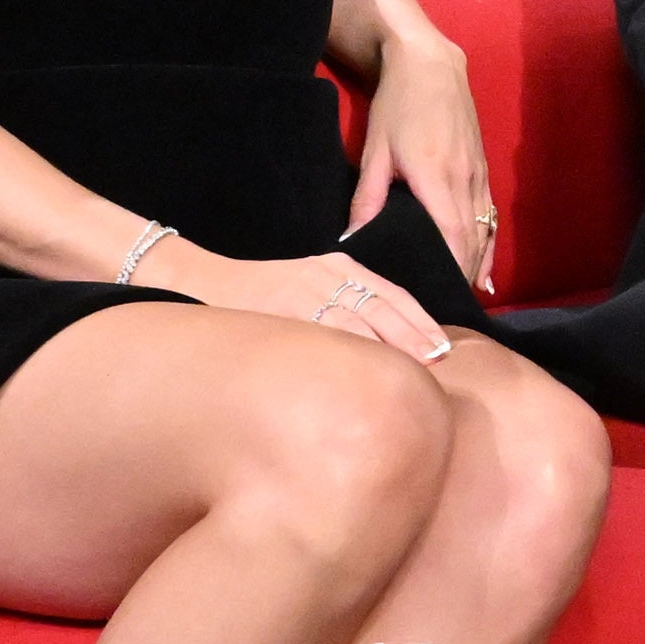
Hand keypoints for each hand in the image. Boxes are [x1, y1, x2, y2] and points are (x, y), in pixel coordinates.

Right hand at [169, 242, 451, 361]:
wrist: (201, 282)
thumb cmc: (262, 290)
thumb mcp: (311, 281)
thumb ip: (347, 301)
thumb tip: (391, 341)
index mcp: (339, 266)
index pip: (392, 294)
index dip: (420, 321)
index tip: (443, 346)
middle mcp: (326, 275)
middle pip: (382, 310)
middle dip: (413, 338)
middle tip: (439, 363)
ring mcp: (302, 294)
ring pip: (357, 325)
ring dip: (386, 350)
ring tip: (411, 375)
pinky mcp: (280, 314)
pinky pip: (321, 337)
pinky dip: (346, 356)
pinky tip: (362, 377)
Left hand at [344, 32, 498, 298]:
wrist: (431, 66)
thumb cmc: (397, 105)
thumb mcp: (374, 150)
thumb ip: (367, 197)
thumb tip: (350, 238)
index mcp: (436, 176)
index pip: (450, 235)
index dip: (451, 269)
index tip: (441, 298)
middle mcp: (464, 179)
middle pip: (471, 239)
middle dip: (463, 275)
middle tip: (447, 309)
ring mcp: (478, 174)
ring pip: (484, 229)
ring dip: (478, 264)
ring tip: (466, 298)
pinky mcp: (482, 168)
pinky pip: (489, 215)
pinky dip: (488, 244)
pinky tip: (485, 268)